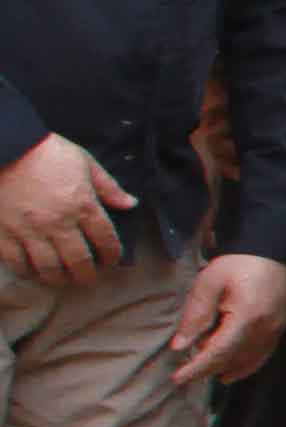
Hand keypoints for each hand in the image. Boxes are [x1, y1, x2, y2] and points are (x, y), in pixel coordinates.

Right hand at [0, 133, 134, 288]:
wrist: (9, 147)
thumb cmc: (50, 153)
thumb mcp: (86, 164)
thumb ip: (109, 188)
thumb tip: (131, 204)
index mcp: (82, 205)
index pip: (106, 240)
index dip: (112, 255)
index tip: (111, 260)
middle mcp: (58, 222)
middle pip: (79, 261)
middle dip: (87, 275)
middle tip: (88, 278)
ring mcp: (29, 230)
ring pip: (48, 267)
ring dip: (58, 279)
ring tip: (63, 279)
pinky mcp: (4, 232)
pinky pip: (16, 261)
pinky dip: (26, 271)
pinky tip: (33, 271)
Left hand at [168, 252, 285, 386]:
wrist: (276, 249)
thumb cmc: (241, 261)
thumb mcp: (210, 282)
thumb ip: (195, 314)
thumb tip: (181, 345)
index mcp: (247, 317)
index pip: (218, 352)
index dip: (197, 368)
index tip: (177, 378)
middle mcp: (265, 329)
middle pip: (232, 359)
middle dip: (206, 368)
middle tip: (183, 371)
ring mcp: (276, 330)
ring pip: (247, 361)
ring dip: (223, 369)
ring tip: (203, 371)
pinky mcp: (280, 328)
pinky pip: (262, 356)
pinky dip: (245, 367)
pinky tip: (230, 372)